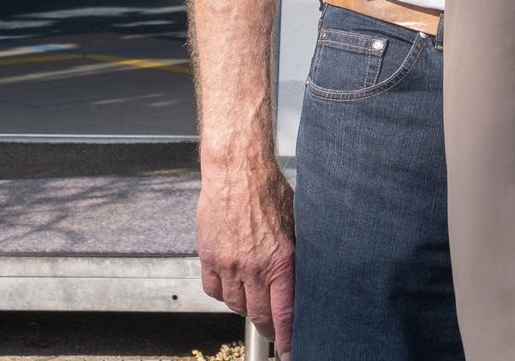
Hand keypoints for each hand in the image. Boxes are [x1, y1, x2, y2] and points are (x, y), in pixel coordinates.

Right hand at [197, 157, 295, 354]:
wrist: (237, 171)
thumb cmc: (270, 191)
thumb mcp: (298, 223)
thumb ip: (298, 254)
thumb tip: (305, 278)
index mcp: (282, 260)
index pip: (285, 313)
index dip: (287, 338)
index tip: (289, 351)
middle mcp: (254, 267)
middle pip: (258, 315)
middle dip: (268, 328)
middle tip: (274, 334)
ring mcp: (229, 264)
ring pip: (236, 305)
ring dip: (247, 308)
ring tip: (255, 301)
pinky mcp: (209, 257)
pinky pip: (214, 290)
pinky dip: (224, 294)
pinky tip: (233, 286)